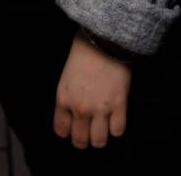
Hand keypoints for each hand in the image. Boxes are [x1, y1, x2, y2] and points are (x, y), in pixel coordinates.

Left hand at [54, 32, 130, 148]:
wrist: (103, 39)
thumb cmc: (82, 51)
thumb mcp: (66, 75)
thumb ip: (68, 96)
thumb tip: (72, 112)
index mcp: (63, 98)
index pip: (61, 130)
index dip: (67, 132)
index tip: (72, 128)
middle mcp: (80, 108)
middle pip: (80, 141)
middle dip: (83, 140)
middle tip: (87, 133)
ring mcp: (100, 109)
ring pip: (99, 141)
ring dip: (100, 138)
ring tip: (102, 129)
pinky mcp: (119, 106)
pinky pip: (118, 131)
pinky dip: (116, 128)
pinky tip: (115, 120)